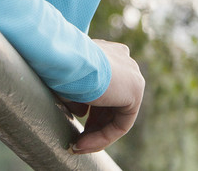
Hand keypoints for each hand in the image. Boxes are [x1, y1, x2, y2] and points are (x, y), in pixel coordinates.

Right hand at [63, 40, 145, 154]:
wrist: (70, 60)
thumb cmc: (62, 68)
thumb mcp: (67, 80)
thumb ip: (78, 92)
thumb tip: (81, 110)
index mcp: (108, 52)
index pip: (103, 87)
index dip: (87, 107)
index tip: (72, 119)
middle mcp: (124, 61)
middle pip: (112, 102)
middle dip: (93, 123)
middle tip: (75, 138)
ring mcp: (132, 74)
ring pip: (116, 115)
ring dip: (95, 134)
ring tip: (76, 145)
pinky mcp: (135, 91)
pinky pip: (121, 123)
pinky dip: (102, 137)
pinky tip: (82, 144)